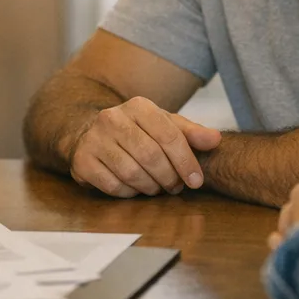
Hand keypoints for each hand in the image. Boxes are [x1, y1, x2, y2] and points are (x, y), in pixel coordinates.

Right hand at [67, 96, 221, 197]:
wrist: (89, 133)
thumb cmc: (136, 132)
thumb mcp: (164, 126)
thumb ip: (191, 133)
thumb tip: (216, 140)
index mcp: (138, 106)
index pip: (168, 135)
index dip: (186, 161)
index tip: (196, 181)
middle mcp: (112, 118)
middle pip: (151, 156)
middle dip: (169, 177)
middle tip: (176, 187)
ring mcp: (94, 139)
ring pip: (132, 173)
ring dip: (150, 187)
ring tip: (157, 187)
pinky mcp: (82, 161)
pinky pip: (113, 186)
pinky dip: (129, 193)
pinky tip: (134, 188)